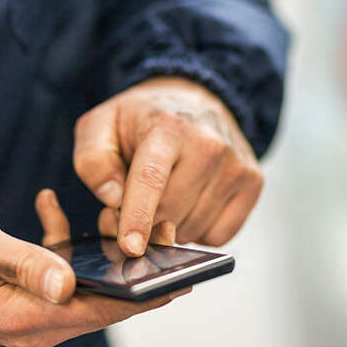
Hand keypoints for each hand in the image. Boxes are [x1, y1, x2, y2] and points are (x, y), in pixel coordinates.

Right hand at [0, 189, 186, 346]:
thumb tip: (69, 282)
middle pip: (102, 303)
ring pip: (84, 288)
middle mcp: (31, 325)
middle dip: (136, 272)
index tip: (185, 277)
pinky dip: (61, 245)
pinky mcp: (19, 297)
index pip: (103, 310)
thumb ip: (24, 263)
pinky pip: (55, 275)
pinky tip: (53, 208)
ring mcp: (26, 313)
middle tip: (167, 234)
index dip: (147, 295)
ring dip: (103, 256)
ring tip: (124, 219)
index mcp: (25, 318)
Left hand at [74, 76, 263, 255]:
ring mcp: (236, 165)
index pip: (151, 179)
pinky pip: (219, 236)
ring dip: (172, 227)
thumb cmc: (142, 121)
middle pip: (170, 213)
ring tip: (165, 198)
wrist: (194, 100)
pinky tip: (191, 204)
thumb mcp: (101, 126)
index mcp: (168, 127)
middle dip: (146, 222)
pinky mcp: (253, 182)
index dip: (138, 217)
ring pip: (193, 229)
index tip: (130, 247)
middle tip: (135, 205)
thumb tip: (112, 198)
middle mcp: (209, 145)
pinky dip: (199, 231)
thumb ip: (93, 161)